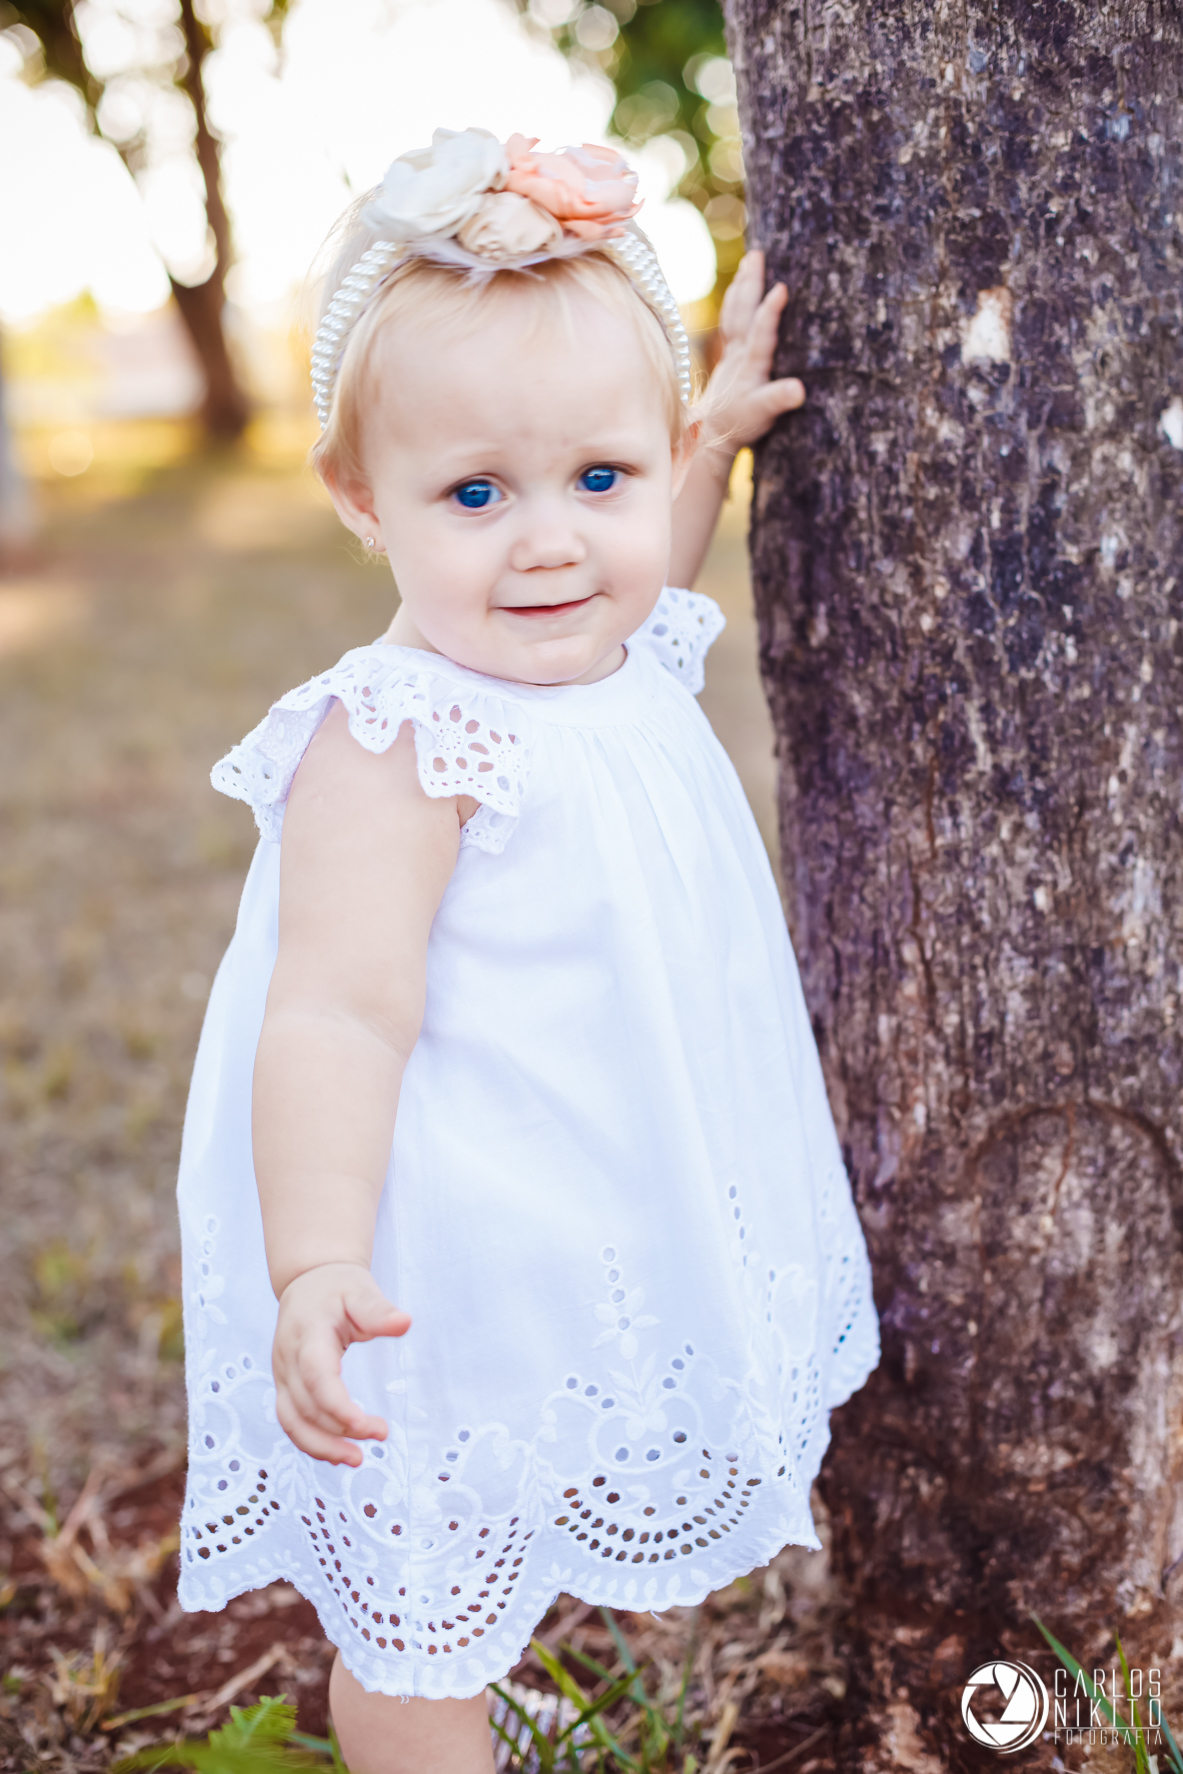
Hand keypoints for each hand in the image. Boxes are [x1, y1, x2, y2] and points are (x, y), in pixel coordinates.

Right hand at [272, 1262, 410, 1466]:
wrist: (306, 1282)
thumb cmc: (337, 1287)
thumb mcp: (360, 1290)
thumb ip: (378, 1310)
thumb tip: (405, 1324)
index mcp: (308, 1334)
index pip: (316, 1376)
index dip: (338, 1407)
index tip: (368, 1426)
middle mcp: (288, 1358)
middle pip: (306, 1406)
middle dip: (339, 1430)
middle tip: (380, 1435)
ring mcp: (282, 1374)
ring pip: (291, 1421)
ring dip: (320, 1446)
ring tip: (356, 1460)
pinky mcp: (285, 1385)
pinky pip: (291, 1420)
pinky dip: (312, 1441)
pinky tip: (338, 1452)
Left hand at [696, 249, 804, 480]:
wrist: (714, 434)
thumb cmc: (742, 423)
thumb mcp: (764, 414)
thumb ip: (779, 400)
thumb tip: (799, 389)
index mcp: (750, 365)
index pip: (761, 333)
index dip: (771, 311)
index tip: (781, 287)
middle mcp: (739, 353)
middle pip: (743, 312)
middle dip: (751, 283)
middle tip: (758, 253)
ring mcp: (732, 352)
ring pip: (736, 311)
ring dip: (743, 285)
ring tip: (751, 261)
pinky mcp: (729, 355)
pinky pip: (732, 319)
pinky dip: (736, 300)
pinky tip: (740, 287)